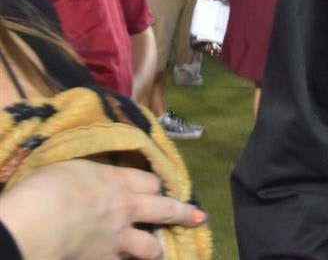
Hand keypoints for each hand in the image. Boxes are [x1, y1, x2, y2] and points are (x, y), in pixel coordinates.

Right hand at [0, 160, 204, 259]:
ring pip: (150, 247)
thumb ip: (92, 173)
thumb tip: (92, 177)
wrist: (38, 222)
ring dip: (156, 250)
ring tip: (161, 252)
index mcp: (120, 182)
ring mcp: (118, 238)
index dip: (157, 186)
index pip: (152, 182)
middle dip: (184, 214)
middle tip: (200, 218)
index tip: (160, 189)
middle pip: (165, 210)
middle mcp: (127, 209)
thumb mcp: (74, 167)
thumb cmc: (50, 187)